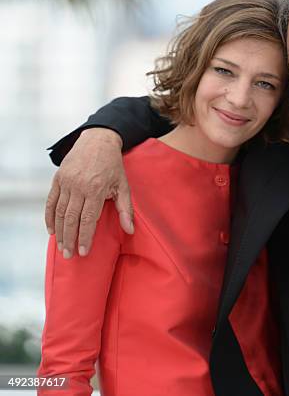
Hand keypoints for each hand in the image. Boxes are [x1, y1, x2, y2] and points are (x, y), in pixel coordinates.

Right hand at [45, 128, 133, 257]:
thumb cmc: (113, 165)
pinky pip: (50, 201)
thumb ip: (125, 209)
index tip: (83, 252)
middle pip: (71, 218)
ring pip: (59, 212)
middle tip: (69, 255)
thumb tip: (130, 230)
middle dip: (69, 239)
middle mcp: (78, 186)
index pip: (88, 219)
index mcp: (95, 189)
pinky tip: (51, 230)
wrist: (98, 140)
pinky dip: (49, 217)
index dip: (84, 237)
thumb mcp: (124, 185)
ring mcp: (66, 182)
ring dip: (59, 232)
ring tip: (61, 247)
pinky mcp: (57, 179)